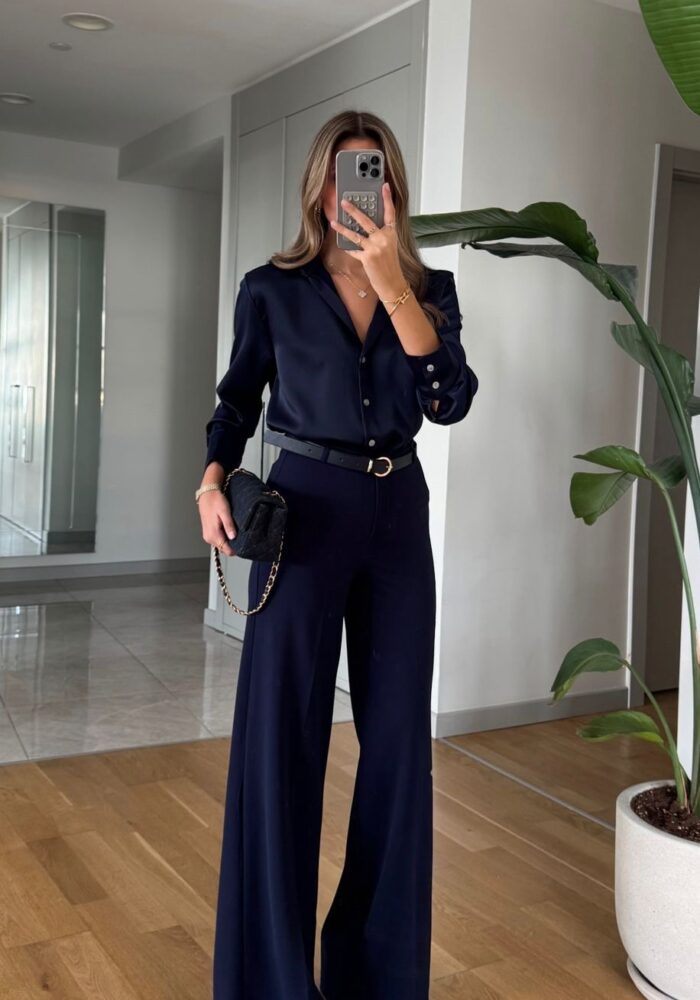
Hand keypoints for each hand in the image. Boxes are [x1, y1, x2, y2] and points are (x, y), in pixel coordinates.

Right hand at [199, 489, 236, 556]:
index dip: (235, 549)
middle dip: (232, 544)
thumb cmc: (215, 500)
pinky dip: (224, 536)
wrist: (207, 494)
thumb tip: (233, 537)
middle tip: (240, 535)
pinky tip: (228, 528)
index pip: (226, 550)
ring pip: (221, 544)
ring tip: (234, 529)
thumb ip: (228, 525)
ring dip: (228, 540)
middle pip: (223, 548)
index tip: (243, 545)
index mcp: (213, 534)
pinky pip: (218, 539)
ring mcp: (207, 535)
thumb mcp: (224, 512)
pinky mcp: (208, 532)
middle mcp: (209, 537)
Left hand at [329, 181, 405, 298]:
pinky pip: (353, 250)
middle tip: (344, 202)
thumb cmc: (390, 265)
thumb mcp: (390, 246)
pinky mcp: (367, 258)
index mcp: (391, 234)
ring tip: (334, 222)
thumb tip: (366, 226)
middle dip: (354, 210)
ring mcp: (375, 248)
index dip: (387, 198)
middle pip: (366, 221)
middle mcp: (384, 239)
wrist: (392, 283)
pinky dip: (348, 249)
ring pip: (355, 235)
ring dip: (343, 228)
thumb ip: (381, 235)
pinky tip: (341, 245)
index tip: (385, 186)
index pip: (390, 212)